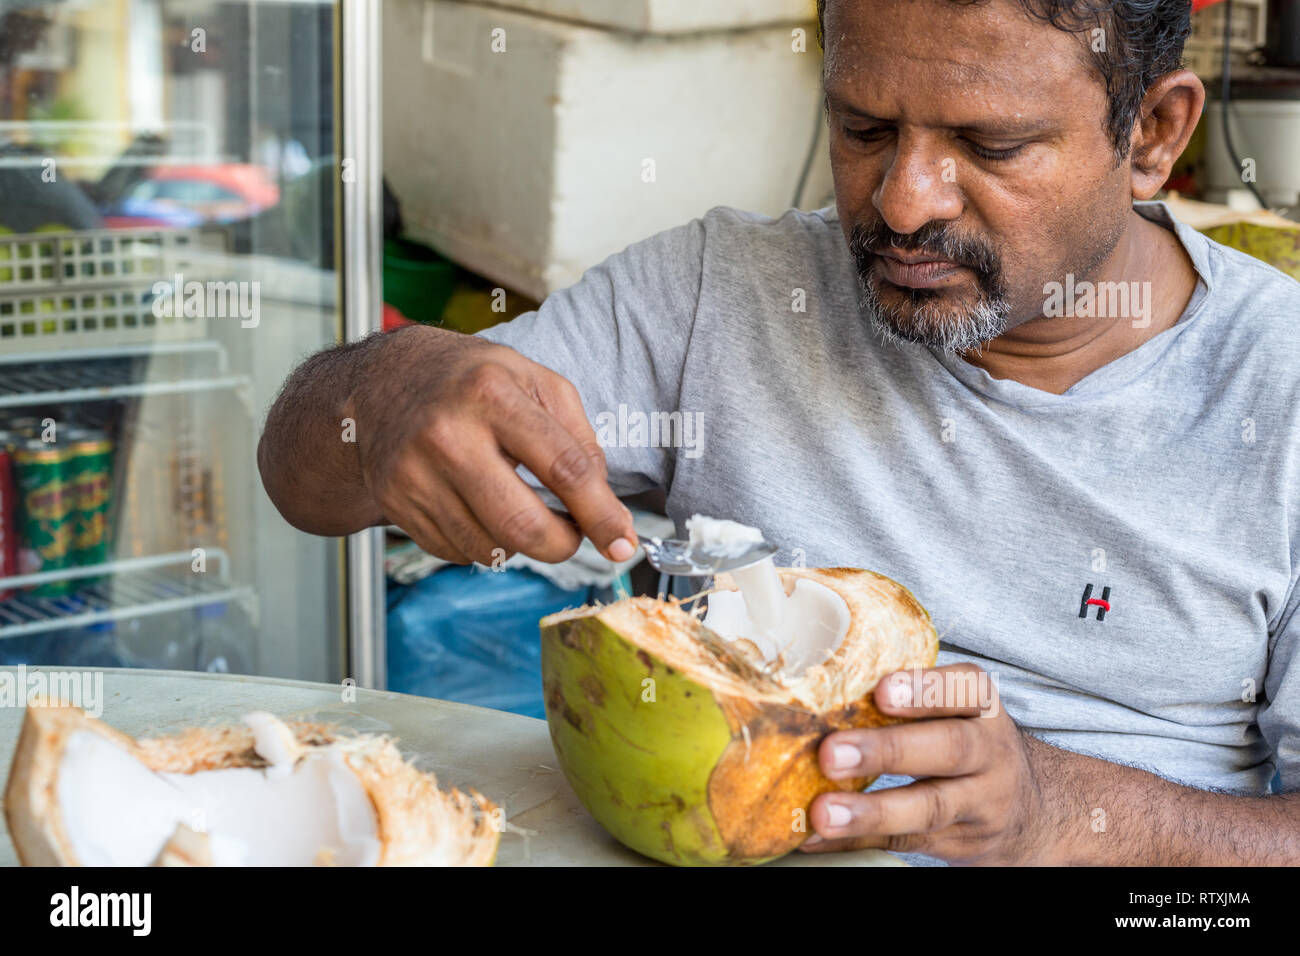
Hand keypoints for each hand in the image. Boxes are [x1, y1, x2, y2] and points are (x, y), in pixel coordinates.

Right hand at [351, 326, 636, 564]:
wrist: (380, 383)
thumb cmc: (471, 380)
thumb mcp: (534, 381)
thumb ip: (579, 438)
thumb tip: (606, 508)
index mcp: (492, 393)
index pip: (564, 468)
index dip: (600, 515)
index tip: (621, 543)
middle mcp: (448, 435)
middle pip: (523, 525)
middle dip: (562, 544)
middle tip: (571, 534)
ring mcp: (414, 473)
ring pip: (490, 548)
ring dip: (520, 544)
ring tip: (518, 506)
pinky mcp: (395, 503)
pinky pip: (457, 551)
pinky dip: (483, 542)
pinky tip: (478, 507)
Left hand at [801, 663, 1059, 864]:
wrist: (1027, 810)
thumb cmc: (965, 740)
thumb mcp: (957, 710)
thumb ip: (908, 697)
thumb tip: (818, 690)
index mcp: (982, 707)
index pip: (963, 690)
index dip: (924, 690)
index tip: (881, 692)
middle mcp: (989, 753)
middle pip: (948, 749)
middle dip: (887, 751)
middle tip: (831, 753)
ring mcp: (978, 803)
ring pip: (929, 807)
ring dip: (871, 811)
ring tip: (824, 812)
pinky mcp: (957, 842)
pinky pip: (904, 842)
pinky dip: (857, 839)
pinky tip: (819, 836)